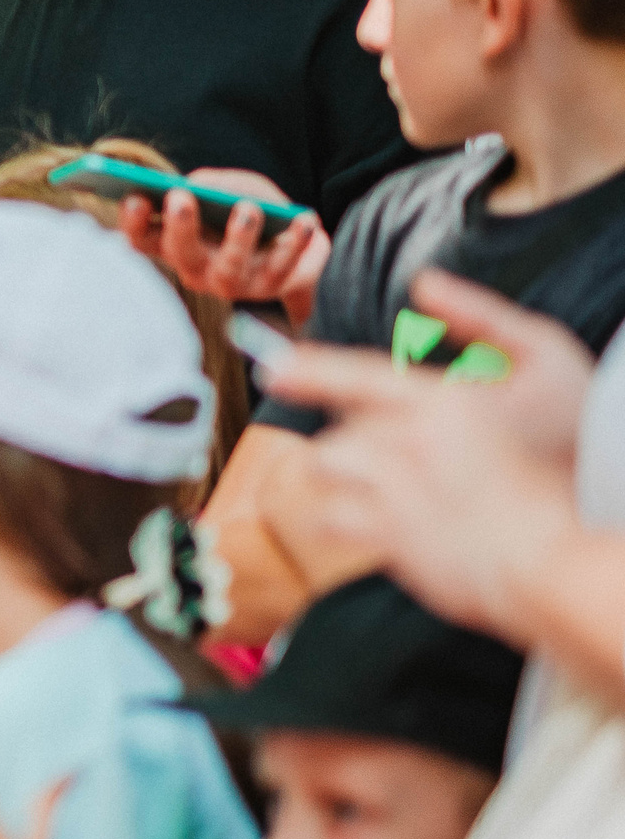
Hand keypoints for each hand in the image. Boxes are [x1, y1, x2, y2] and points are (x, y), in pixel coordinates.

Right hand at [118, 169, 326, 326]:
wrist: (300, 243)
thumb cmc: (254, 208)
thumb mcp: (234, 186)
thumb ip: (214, 183)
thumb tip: (199, 186)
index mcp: (176, 244)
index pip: (143, 239)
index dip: (133, 223)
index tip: (134, 198)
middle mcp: (197, 269)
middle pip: (182, 254)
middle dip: (179, 227)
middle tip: (180, 198)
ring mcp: (234, 282)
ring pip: (229, 269)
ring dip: (237, 239)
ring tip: (247, 210)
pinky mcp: (272, 287)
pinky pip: (282, 266)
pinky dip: (294, 242)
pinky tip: (303, 219)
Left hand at [263, 271, 591, 637]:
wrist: (562, 557)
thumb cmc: (568, 451)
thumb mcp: (547, 360)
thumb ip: (482, 317)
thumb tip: (422, 281)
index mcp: (446, 402)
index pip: (361, 374)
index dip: (311, 367)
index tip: (271, 366)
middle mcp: (413, 445)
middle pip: (342, 426)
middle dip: (356, 435)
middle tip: (404, 454)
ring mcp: (397, 495)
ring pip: (327, 466)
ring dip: (339, 469)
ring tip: (387, 482)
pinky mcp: (389, 540)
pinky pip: (329, 517)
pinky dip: (337, 514)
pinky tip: (370, 518)